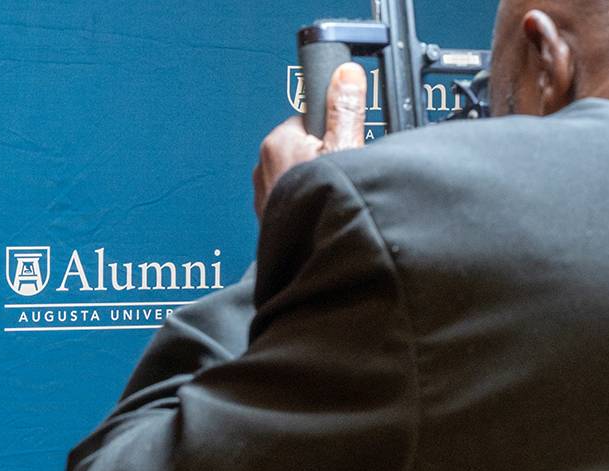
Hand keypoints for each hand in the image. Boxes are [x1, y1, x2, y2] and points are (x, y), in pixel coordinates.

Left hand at [253, 61, 368, 217]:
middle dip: (325, 157)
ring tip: (330, 197)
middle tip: (341, 174)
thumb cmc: (321, 208)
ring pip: (299, 171)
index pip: (311, 119)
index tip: (343, 146)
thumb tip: (345, 74)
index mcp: (279, 139)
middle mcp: (263, 162)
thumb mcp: (346, 149)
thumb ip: (345, 109)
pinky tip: (319, 211)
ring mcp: (263, 189)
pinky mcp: (268, 211)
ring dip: (316, 180)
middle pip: (306, 145)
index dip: (333, 131)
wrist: (308, 258)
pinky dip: (306, 199)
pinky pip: (292, 193)